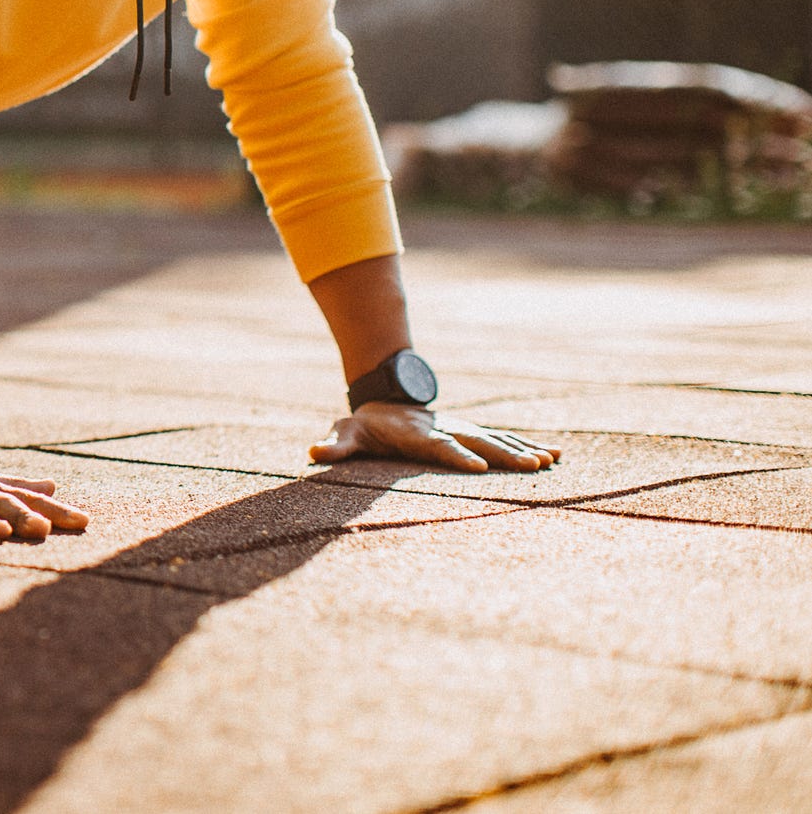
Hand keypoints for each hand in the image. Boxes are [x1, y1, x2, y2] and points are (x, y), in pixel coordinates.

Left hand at [310, 403, 561, 472]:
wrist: (385, 399)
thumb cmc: (364, 425)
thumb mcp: (347, 432)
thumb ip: (336, 446)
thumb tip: (312, 451)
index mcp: (417, 434)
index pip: (439, 446)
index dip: (457, 455)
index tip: (479, 468)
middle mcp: (446, 429)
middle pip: (478, 442)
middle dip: (504, 455)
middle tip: (531, 467)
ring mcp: (463, 429)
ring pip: (497, 440)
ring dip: (522, 450)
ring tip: (549, 462)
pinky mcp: (473, 433)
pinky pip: (505, 439)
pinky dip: (529, 446)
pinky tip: (556, 456)